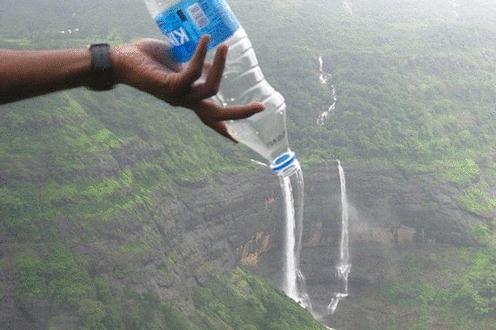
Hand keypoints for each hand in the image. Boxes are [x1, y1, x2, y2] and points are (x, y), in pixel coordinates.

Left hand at [111, 36, 264, 141]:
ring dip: (221, 67)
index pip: (208, 118)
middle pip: (217, 115)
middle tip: (260, 108)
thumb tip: (214, 61)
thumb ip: (195, 65)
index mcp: (187, 98)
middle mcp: (184, 101)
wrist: (120, 62)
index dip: (223, 129)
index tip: (237, 141)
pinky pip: (194, 72)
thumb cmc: (146, 60)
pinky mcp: (170, 86)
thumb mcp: (177, 63)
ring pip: (211, 90)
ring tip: (224, 46)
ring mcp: (178, 96)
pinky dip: (202, 55)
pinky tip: (206, 40)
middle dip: (240, 113)